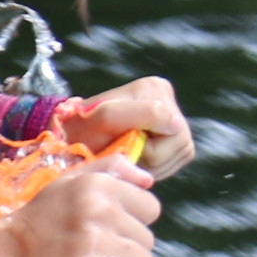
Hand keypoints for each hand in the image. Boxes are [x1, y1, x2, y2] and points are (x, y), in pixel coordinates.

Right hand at [0, 156, 157, 256]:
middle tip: (99, 252)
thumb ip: (107, 170)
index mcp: (96, 183)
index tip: (109, 231)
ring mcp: (95, 239)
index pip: (149, 207)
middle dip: (128, 247)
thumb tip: (148, 179)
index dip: (132, 222)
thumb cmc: (34, 222)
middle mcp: (99, 207)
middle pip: (147, 237)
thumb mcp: (65, 183)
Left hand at [65, 77, 192, 180]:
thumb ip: (142, 115)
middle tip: (124, 155)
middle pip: (180, 142)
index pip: (169, 125)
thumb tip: (177, 124)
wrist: (75, 142)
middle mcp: (169, 100)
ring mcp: (176, 120)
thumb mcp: (104, 120)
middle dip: (151, 158)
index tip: (118, 144)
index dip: (146, 146)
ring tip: (128, 158)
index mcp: (154, 88)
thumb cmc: (83, 131)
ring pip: (181, 153)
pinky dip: (156, 168)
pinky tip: (136, 161)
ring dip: (153, 165)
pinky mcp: (178, 141)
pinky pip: (176, 162)